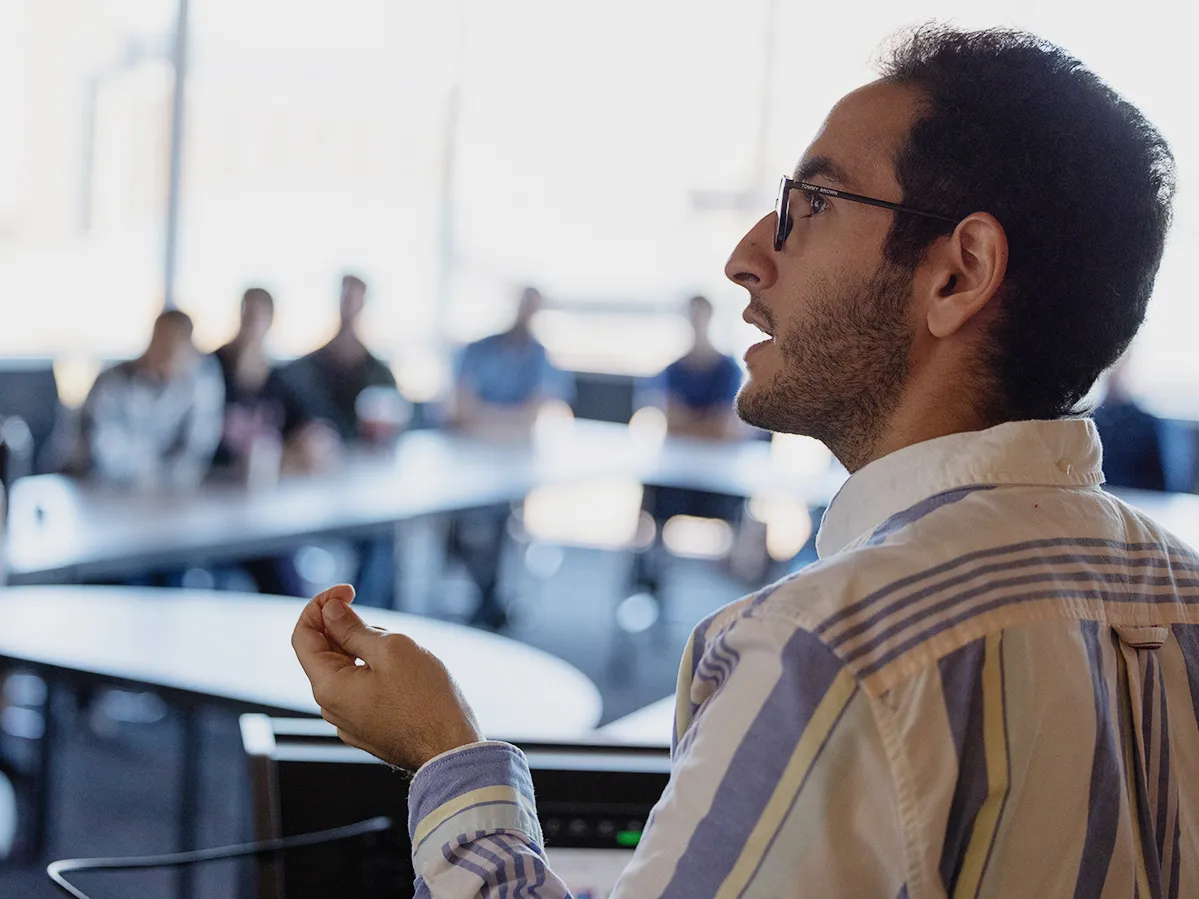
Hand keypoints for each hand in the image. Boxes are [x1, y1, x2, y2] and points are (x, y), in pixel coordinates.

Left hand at [291, 584, 483, 769]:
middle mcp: (331, 708)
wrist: (451, 749)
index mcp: (329, 686)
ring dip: (365, 650)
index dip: (320, 606)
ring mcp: (349, 722)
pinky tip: (403, 673)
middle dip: (348, 628)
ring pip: (346, 670)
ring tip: (402, 653)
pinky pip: (360, 690)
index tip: (347, 592)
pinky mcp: (368, 729)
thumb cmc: (427, 700)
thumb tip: (330, 611)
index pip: (303, 635)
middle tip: (385, 624)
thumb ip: (354, 628)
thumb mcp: (391, 649)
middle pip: (324, 653)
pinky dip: (373, 671)